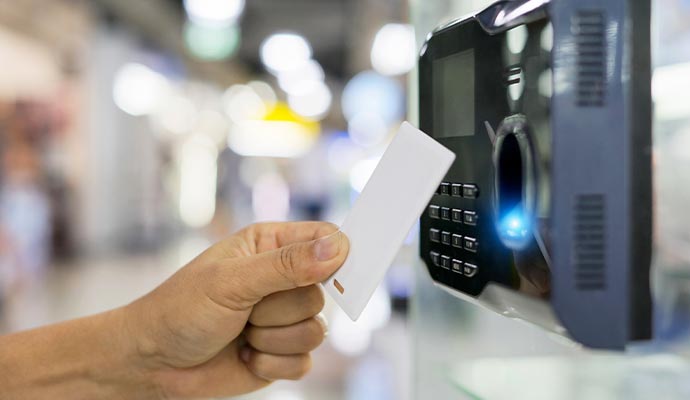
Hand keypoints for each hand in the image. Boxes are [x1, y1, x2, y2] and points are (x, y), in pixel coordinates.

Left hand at [124, 222, 348, 398]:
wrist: (153, 362)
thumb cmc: (181, 309)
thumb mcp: (231, 281)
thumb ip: (286, 265)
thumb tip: (338, 248)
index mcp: (270, 246)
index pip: (324, 240)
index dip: (335, 255)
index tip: (330, 273)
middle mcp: (283, 280)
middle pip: (321, 293)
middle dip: (280, 309)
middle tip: (246, 310)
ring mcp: (284, 319)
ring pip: (316, 331)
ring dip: (272, 339)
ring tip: (241, 333)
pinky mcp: (282, 353)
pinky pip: (304, 361)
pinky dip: (272, 363)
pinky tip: (244, 355)